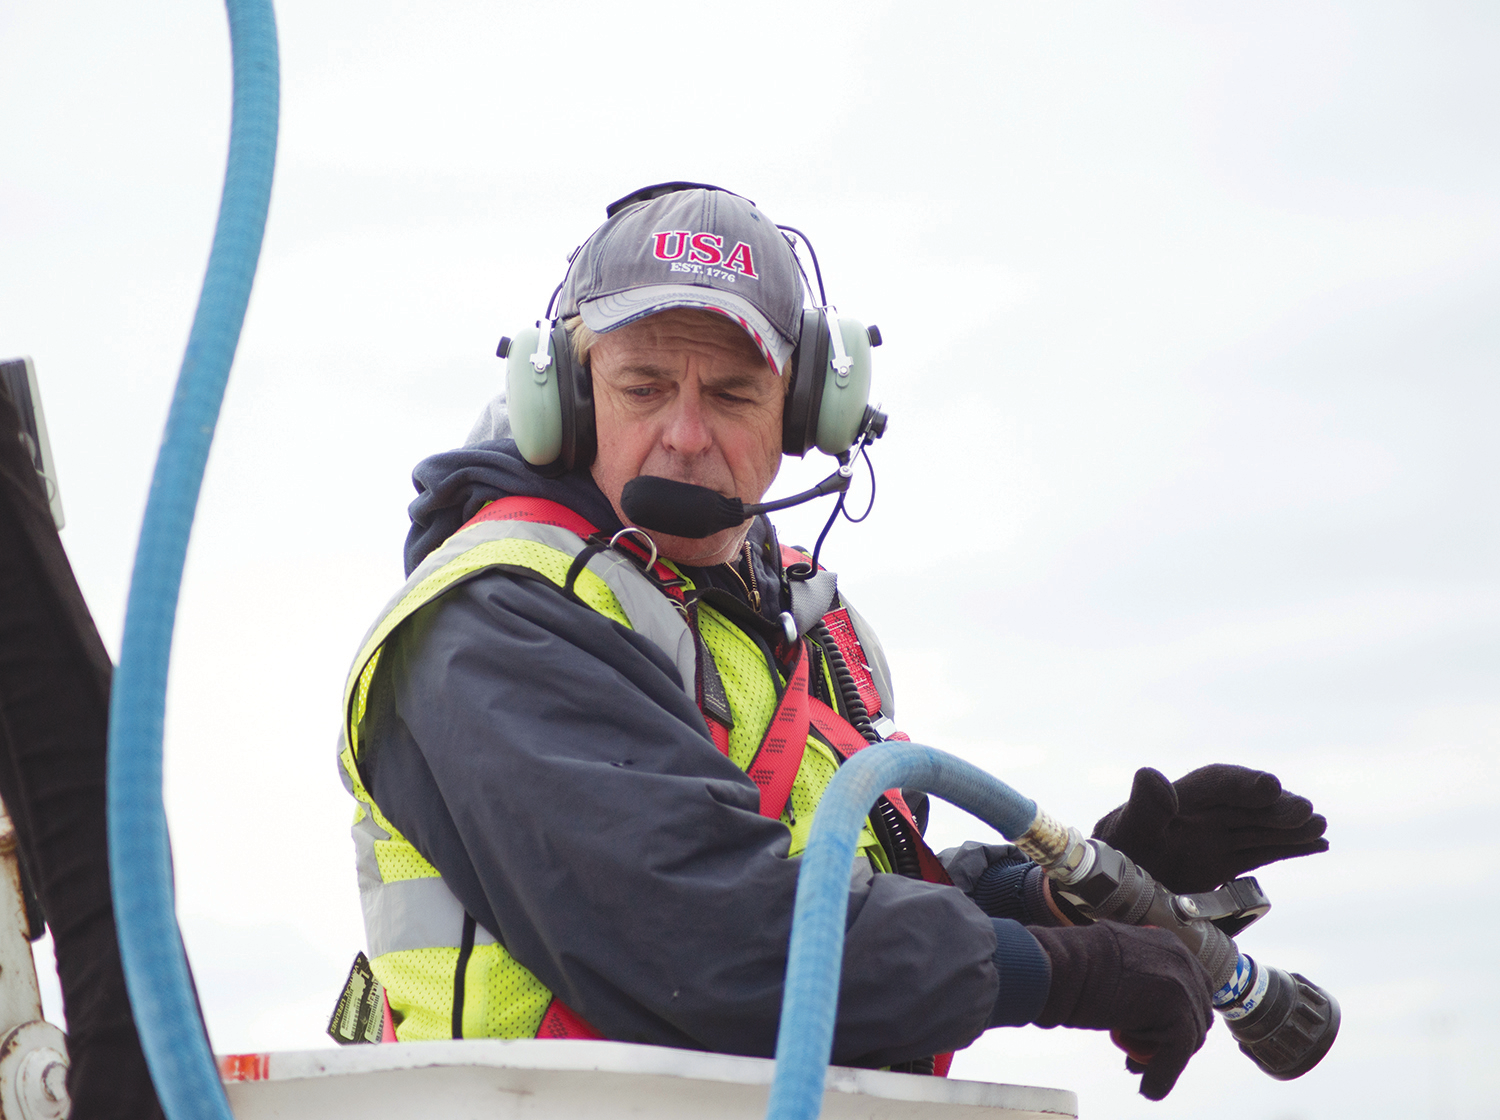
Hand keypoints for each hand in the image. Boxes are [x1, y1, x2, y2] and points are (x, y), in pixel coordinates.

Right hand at [1029, 922, 1212, 1099]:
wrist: (1058, 965)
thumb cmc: (1072, 964)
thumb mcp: (1115, 962)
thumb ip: (1139, 976)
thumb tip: (1140, 1005)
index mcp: (1167, 944)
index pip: (1190, 986)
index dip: (1173, 1014)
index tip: (1154, 1032)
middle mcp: (1181, 959)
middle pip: (1195, 1012)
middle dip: (1171, 1037)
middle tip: (1142, 1054)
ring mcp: (1182, 984)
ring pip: (1188, 1035)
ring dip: (1166, 1056)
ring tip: (1136, 1066)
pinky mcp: (1177, 1011)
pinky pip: (1178, 1053)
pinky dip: (1163, 1075)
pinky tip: (1148, 1088)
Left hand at [1092, 764, 1328, 893]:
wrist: (1103, 897)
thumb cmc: (1109, 860)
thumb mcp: (1124, 833)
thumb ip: (1141, 808)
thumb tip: (1151, 775)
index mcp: (1176, 801)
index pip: (1216, 784)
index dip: (1243, 783)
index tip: (1270, 786)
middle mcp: (1199, 816)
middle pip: (1245, 805)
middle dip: (1276, 807)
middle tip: (1306, 813)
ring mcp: (1213, 840)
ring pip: (1259, 828)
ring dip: (1290, 826)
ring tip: (1319, 827)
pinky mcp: (1222, 865)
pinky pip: (1261, 851)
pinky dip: (1289, 847)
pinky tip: (1318, 843)